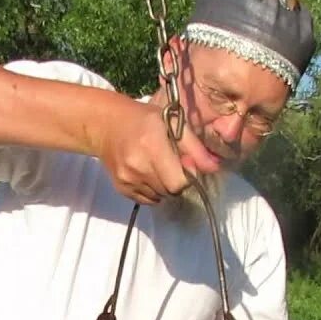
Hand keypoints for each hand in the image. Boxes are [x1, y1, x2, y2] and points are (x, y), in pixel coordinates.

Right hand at [96, 102, 221, 204]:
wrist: (106, 125)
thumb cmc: (143, 120)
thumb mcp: (172, 123)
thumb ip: (195, 148)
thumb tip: (214, 168)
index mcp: (152, 146)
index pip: (178, 182)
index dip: (187, 176)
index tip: (185, 163)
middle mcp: (137, 166)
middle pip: (170, 191)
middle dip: (177, 181)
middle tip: (172, 164)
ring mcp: (127, 179)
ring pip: (160, 197)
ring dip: (165, 186)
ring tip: (158, 167)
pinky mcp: (121, 188)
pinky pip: (148, 200)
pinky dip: (153, 191)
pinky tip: (147, 173)